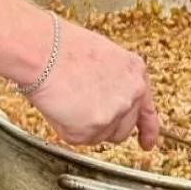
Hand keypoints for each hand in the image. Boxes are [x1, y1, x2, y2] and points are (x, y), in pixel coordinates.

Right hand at [29, 18, 158, 148]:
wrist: (42, 51)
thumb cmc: (61, 47)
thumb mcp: (101, 55)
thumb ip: (112, 81)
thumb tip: (104, 98)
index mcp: (134, 71)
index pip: (147, 109)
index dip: (148, 129)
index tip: (147, 142)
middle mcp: (131, 94)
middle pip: (124, 128)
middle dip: (106, 125)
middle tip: (85, 114)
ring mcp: (114, 114)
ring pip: (101, 136)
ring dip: (86, 127)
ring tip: (69, 103)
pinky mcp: (93, 129)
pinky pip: (79, 139)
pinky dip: (67, 128)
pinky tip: (61, 107)